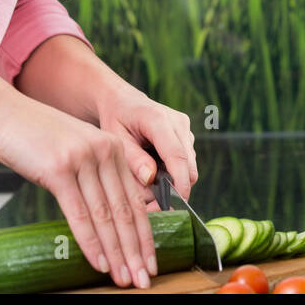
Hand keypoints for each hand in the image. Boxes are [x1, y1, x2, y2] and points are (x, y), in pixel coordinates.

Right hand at [0, 91, 155, 288]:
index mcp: (112, 149)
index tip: (150, 263)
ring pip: (105, 216)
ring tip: (124, 278)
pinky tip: (100, 262)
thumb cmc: (35, 137)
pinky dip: (91, 243)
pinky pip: (79, 214)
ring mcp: (82, 160)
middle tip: (143, 280)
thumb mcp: (74, 151)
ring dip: (117, 253)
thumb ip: (94, 177)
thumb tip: (109, 221)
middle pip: (125, 211)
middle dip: (135, 251)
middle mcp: (104, 152)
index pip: (135, 200)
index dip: (144, 236)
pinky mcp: (59, 169)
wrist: (2, 112)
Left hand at [94, 86, 197, 209]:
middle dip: (175, 188)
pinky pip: (185, 162)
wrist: (123, 101)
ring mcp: (185, 129)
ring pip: (188, 166)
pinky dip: (172, 172)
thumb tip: (150, 179)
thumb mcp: (116, 138)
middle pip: (188, 165)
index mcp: (158, 120)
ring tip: (146, 182)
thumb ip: (133, 158)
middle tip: (150, 203)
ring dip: (172, 180)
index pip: (177, 155)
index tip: (176, 204)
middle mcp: (178, 123)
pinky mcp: (186, 136)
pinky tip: (152, 169)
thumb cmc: (116, 118)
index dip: (179, 182)